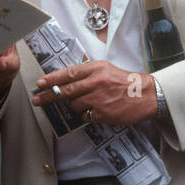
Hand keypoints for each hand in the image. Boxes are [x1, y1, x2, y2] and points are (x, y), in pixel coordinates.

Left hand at [32, 62, 157, 125]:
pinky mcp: (102, 113)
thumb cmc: (126, 83)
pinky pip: (85, 116)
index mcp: (97, 68)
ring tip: (89, 104)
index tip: (40, 83)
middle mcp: (96, 82)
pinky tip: (97, 111)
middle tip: (37, 100)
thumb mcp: (107, 70)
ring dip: (76, 106)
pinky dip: (87, 115)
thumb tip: (67, 81)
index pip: (69, 73)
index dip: (52, 79)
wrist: (147, 95)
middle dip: (49, 96)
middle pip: (66, 90)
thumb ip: (89, 73)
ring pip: (75, 105)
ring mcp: (98, 98)